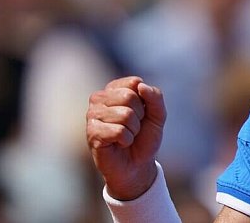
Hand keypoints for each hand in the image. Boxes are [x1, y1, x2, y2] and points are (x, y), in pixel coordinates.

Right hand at [87, 77, 166, 199]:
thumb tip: (141, 85)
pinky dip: (126, 140)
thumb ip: (155, 97)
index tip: (141, 114)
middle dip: (139, 117)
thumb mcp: (158, 116)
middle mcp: (99, 98)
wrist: (137, 166)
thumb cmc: (144, 138)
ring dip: (133, 130)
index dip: (145, 102)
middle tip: (133, 128)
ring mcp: (92, 115)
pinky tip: (119, 144)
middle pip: (129, 97)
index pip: (134, 83)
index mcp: (114, 89)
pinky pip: (118, 131)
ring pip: (125, 115)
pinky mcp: (92, 133)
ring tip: (126, 137)